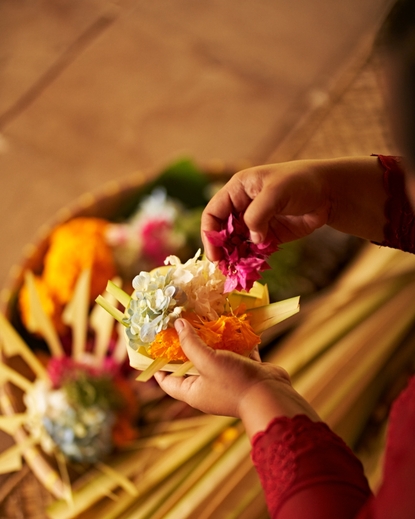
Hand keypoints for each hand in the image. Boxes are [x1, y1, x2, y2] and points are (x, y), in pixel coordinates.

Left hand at [154, 319, 319, 438]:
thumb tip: (178, 325)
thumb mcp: (208, 361)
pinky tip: (232, 324)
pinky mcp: (245, 371)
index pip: (168, 382)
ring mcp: (227, 380)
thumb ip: (191, 344)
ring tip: (204, 319)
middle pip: (191, 366)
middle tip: (180, 324)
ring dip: (212, 340)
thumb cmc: (235, 383)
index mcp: (194, 392)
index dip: (158, 368)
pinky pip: (236, 353)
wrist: (272, 396)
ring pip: (215, 357)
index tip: (154, 349)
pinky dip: (234, 340)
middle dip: (186, 346)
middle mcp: (209, 387)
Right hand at [201, 157, 384, 261]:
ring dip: (236, 258)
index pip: (213, 213)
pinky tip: (252, 270)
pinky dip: (251, 261)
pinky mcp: (269, 236)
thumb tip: (252, 239)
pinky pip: (254, 251)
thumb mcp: (277, 192)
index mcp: (238, 190)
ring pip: (237, 244)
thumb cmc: (301, 182)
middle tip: (225, 269)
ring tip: (236, 273)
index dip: (210, 233)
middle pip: (223, 232)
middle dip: (222, 250)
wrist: (330, 192)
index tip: (215, 254)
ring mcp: (256, 222)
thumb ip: (259, 214)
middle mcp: (242, 206)